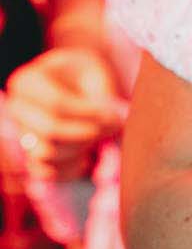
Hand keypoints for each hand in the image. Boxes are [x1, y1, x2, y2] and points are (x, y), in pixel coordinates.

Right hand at [4, 49, 125, 179]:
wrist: (80, 88)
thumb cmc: (88, 78)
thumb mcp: (96, 75)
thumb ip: (103, 98)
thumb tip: (116, 128)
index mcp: (28, 82)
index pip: (56, 103)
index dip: (88, 113)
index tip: (113, 115)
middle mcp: (18, 110)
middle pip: (50, 130)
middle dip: (87, 133)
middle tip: (113, 128)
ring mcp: (22, 135)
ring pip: (46, 153)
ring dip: (80, 149)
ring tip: (100, 138)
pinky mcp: (31, 157)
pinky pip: (46, 173)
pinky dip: (71, 169)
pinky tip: (89, 157)